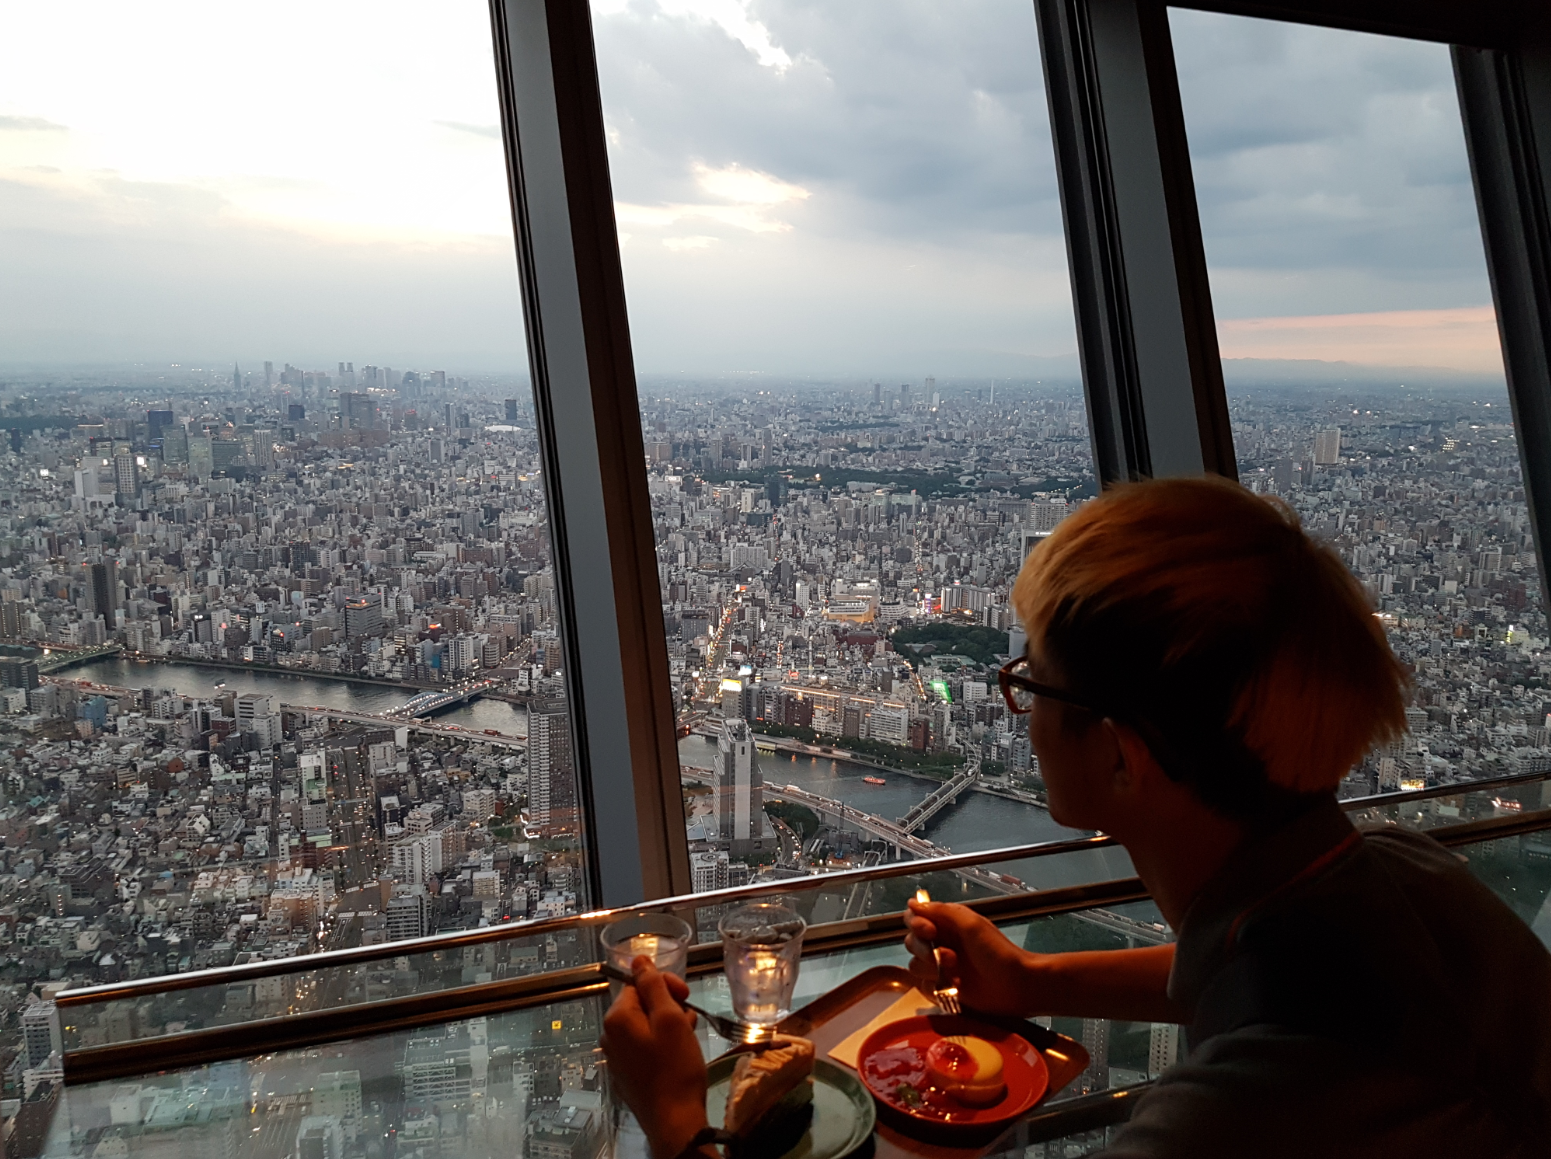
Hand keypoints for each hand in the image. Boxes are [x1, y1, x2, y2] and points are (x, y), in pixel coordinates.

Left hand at [600, 957, 709, 1158]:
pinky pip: (643, 1047)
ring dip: (667, 1026)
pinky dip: (661, 1045)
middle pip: (640, 1005)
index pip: (639, 984)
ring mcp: (616, 1058)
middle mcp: (610, 1035)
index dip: (665, 986)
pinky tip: (678, 1055)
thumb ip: (653, 985)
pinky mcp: (626, 1075)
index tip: (686, 996)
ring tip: (687, 1039)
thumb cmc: (675, 1067)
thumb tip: (637, 959)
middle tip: (688, 1021)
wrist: (674, 1120)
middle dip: (667, 1008)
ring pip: (644, 1027)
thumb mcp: (670, 1019)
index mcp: (617, 1018)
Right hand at [905, 899, 1037, 1018]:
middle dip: (925, 950)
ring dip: (933, 969)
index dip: (916, 924)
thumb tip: (912, 903)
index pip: (914, 918)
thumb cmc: (997, 951)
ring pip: (915, 966)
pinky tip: (956, 986)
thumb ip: (941, 911)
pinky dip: (936, 987)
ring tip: (956, 973)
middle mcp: (940, 943)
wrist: (1017, 986)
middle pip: (911, 942)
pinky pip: (924, 987)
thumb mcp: (971, 925)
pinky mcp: (943, 989)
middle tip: (949, 957)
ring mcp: (941, 967)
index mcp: (947, 924)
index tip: (929, 931)